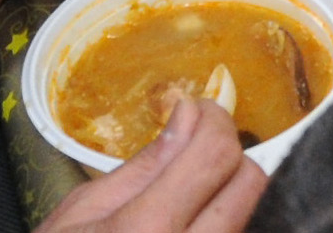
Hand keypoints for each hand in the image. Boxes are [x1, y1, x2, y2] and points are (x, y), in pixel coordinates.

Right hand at [35, 99, 265, 232]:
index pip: (216, 155)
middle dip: (227, 156)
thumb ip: (143, 165)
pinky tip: (192, 217)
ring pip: (250, 215)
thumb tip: (188, 115)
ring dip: (228, 193)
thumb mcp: (81, 211)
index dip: (214, 122)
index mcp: (148, 230)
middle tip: (193, 151)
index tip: (197, 112)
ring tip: (190, 191)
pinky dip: (223, 221)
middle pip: (250, 184)